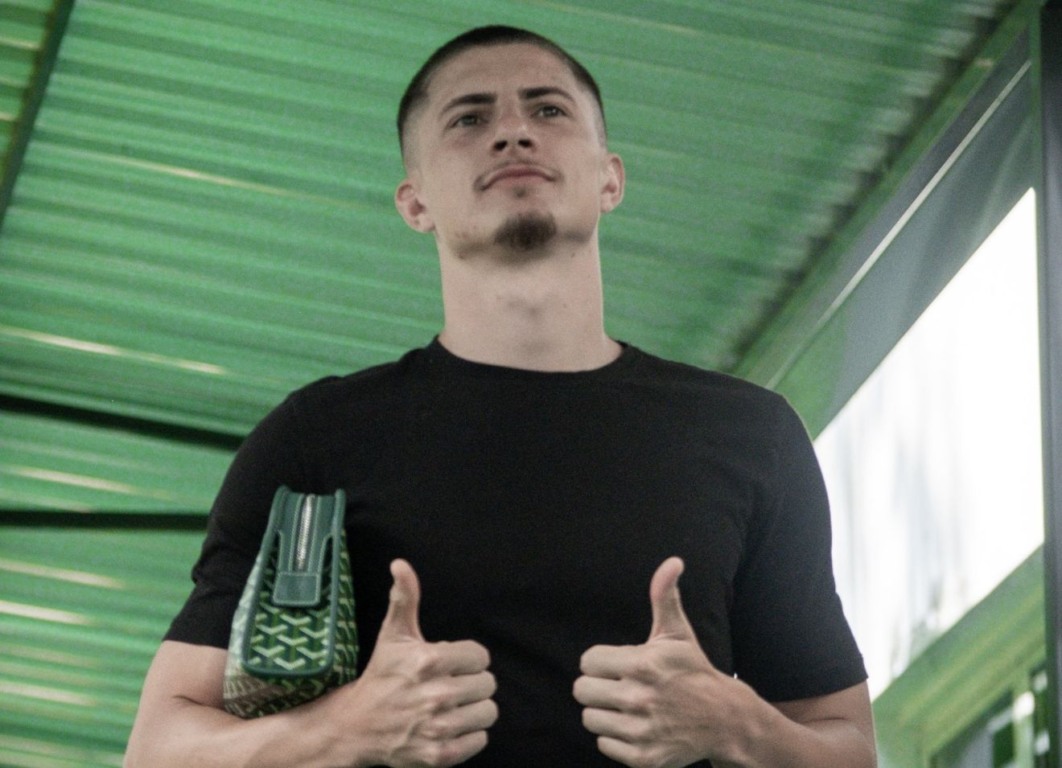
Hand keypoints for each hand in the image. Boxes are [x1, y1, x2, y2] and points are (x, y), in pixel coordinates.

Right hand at [313, 559, 497, 767]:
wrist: (356, 727)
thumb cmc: (381, 676)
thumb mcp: (393, 634)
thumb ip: (405, 597)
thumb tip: (400, 564)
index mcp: (428, 661)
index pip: (481, 656)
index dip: (467, 658)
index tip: (448, 663)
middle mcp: (435, 695)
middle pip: (488, 684)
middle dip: (471, 682)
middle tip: (449, 684)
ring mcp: (438, 727)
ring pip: (488, 712)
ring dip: (473, 708)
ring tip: (451, 705)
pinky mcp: (439, 754)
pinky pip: (480, 739)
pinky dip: (469, 734)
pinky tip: (449, 725)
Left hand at [573, 557, 754, 767]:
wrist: (724, 719)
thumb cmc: (693, 671)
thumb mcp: (678, 633)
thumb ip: (664, 596)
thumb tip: (672, 562)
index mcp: (643, 664)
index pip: (588, 661)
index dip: (600, 662)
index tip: (618, 665)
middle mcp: (640, 698)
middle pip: (582, 690)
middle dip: (597, 686)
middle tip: (618, 686)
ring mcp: (641, 730)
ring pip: (590, 718)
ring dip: (604, 712)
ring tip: (626, 706)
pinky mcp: (643, 758)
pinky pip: (603, 744)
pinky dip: (615, 738)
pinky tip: (635, 727)